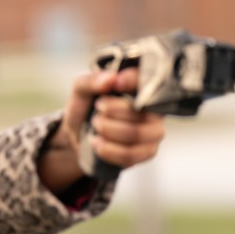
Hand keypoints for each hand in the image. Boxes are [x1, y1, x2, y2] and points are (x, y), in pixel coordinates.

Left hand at [38, 67, 164, 193]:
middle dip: (111, 112)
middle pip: (138, 111)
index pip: (146, 80)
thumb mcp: (81, 91)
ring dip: (108, 131)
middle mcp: (154, 108)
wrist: (80, 138)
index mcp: (142, 88)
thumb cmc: (87, 109)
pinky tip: (98, 144)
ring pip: (134, 133)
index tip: (116, 83)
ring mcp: (154, 131)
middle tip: (97, 113)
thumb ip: (91, 81)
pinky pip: (130, 154)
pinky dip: (109, 150)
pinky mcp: (147, 152)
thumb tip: (110, 79)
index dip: (132, 81)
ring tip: (96, 127)